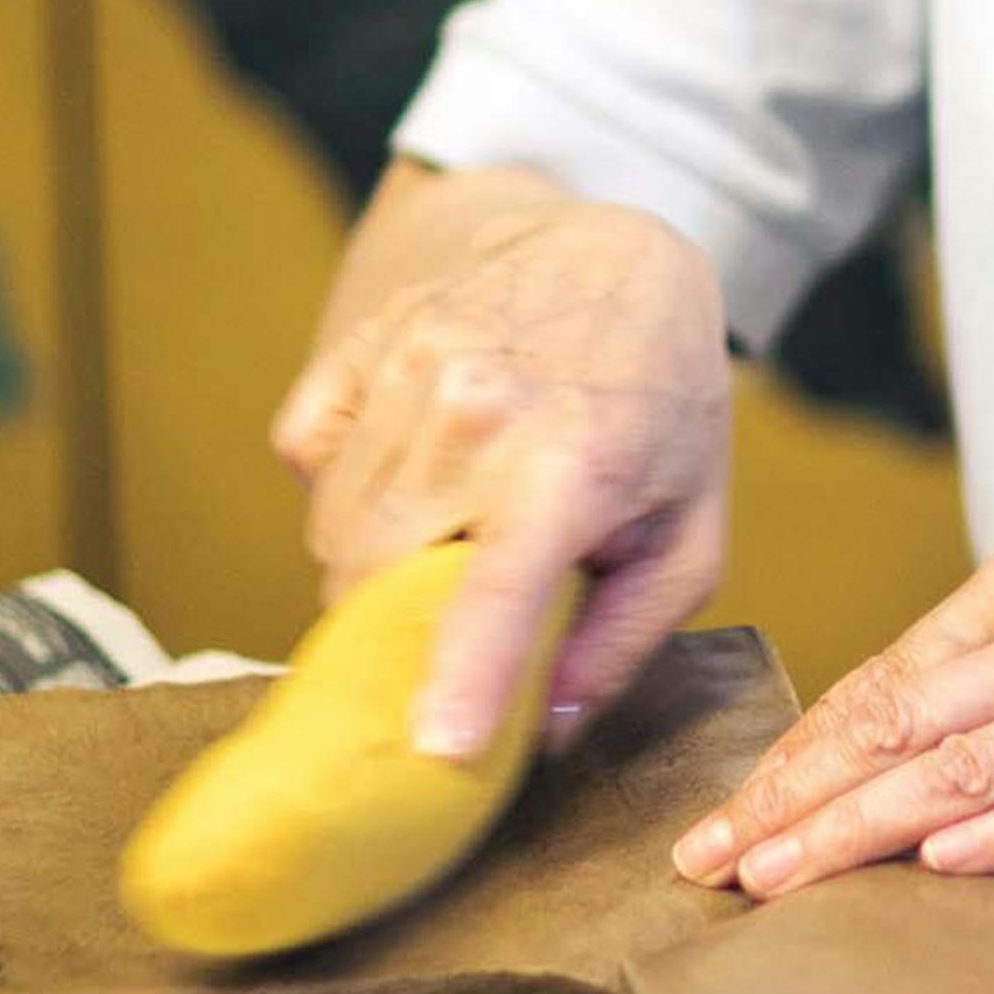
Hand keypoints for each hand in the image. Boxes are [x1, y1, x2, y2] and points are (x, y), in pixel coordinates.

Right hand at [274, 169, 733, 759]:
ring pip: (332, 526)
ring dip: (370, 563)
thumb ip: (620, 642)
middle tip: (449, 623)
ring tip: (444, 535)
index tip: (430, 746)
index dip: (460, 677)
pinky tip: (405, 472)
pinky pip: (304, 455)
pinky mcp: (361, 345)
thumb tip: (537, 735)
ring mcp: (409, 367)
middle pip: (376, 578)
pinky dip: (337, 486)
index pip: (496, 591)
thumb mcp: (689, 533)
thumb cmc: (662, 404)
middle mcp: (477, 412)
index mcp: (571, 466)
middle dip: (397, 629)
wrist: (615, 247)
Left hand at [670, 522, 993, 897]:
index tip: (729, 814)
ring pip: (968, 770)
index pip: (893, 671)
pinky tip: (933, 869)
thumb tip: (884, 743)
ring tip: (777, 885)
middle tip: (711, 864)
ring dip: (859, 834)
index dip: (800, 751)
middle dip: (796, 799)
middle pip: (907, 720)